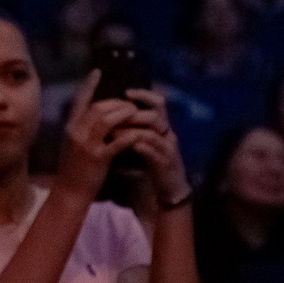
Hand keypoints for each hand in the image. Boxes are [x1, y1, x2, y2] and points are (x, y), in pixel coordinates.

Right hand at [54, 72, 147, 201]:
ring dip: (124, 115)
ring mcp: (86, 145)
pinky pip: (117, 142)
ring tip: (136, 115)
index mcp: (70, 128)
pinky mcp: (98, 158)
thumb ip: (82, 129)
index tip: (97, 72)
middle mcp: (76, 132)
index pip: (79, 100)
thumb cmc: (73, 170)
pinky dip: (129, 136)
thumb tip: (95, 115)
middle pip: (98, 107)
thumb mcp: (73, 145)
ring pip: (107, 120)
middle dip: (116, 103)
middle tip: (130, 105)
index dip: (89, 85)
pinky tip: (138, 135)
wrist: (69, 193)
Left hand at [114, 87, 187, 201]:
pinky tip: (126, 146)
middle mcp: (168, 136)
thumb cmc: (154, 165)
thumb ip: (136, 129)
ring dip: (132, 130)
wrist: (170, 191)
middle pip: (155, 117)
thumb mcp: (146, 144)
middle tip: (114, 116)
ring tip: (113, 131)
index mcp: (162, 128)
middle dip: (134, 114)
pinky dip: (139, 147)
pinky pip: (153, 153)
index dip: (145, 95)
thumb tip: (114, 115)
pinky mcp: (165, 165)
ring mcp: (168, 150)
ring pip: (153, 134)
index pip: (159, 104)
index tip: (126, 91)